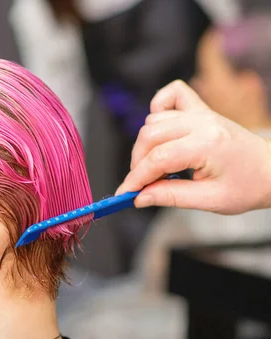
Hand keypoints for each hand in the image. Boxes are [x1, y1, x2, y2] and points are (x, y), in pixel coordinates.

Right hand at [116, 80, 270, 214]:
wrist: (270, 170)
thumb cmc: (247, 185)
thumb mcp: (210, 200)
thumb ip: (171, 196)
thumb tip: (140, 197)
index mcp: (208, 144)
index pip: (158, 158)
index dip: (136, 178)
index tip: (125, 193)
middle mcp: (202, 123)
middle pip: (150, 136)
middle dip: (139, 162)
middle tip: (143, 184)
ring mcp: (201, 113)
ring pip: (154, 120)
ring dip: (146, 144)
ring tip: (157, 166)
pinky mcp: (201, 109)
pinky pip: (172, 95)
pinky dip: (158, 108)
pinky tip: (161, 130)